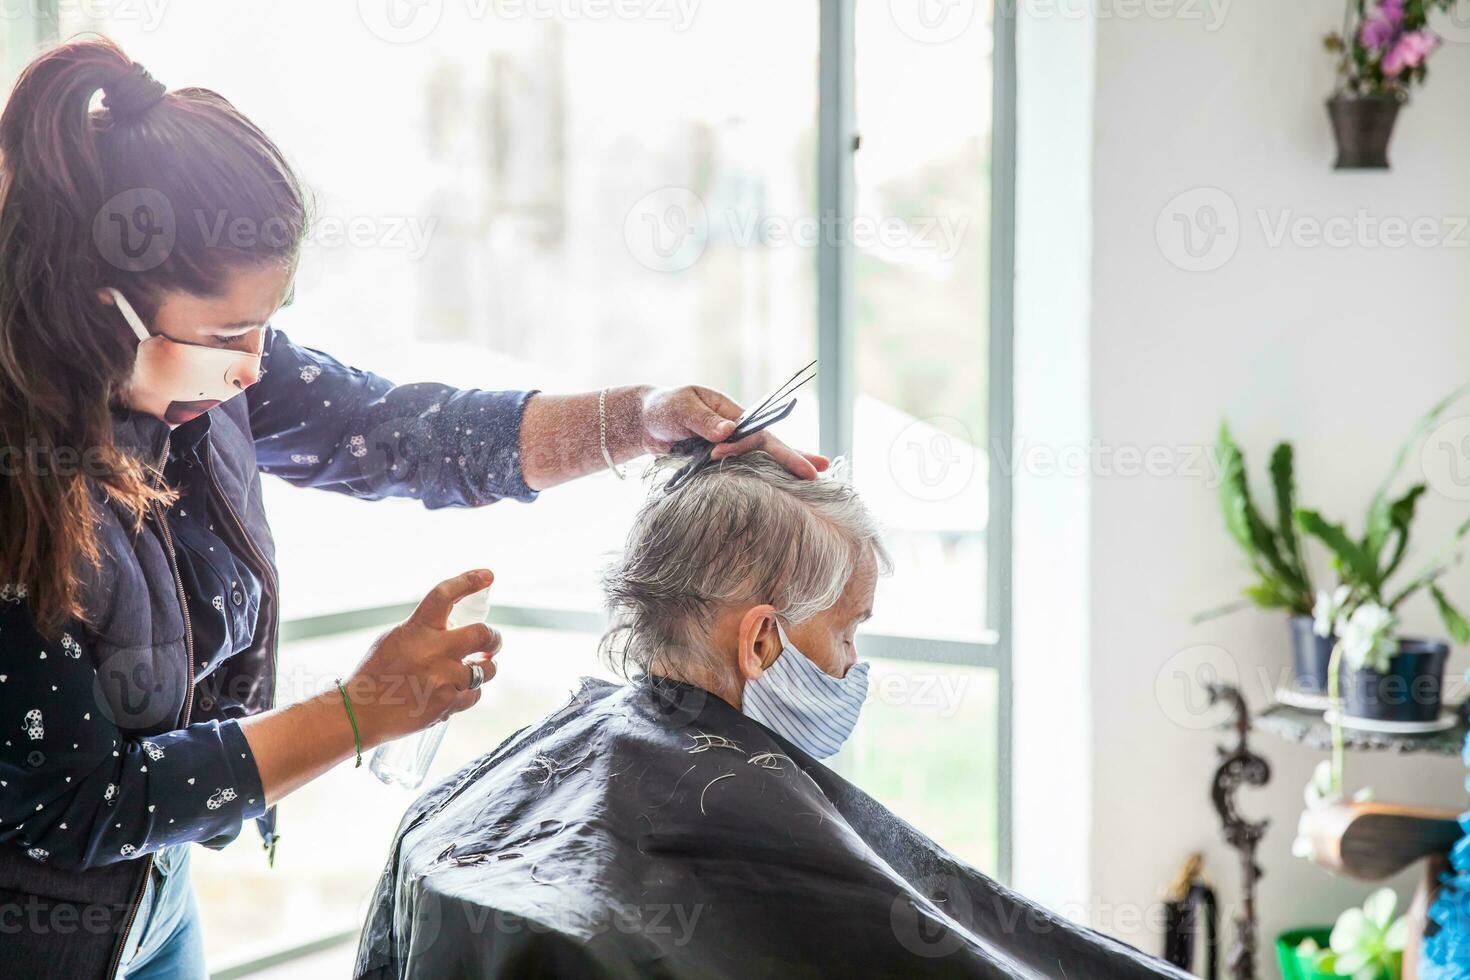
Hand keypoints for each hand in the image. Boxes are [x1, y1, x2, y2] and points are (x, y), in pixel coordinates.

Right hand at [343, 569, 500, 747]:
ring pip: (487, 669)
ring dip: (484, 668)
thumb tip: (456, 625)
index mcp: (416, 630)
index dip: (469, 581)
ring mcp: (443, 679)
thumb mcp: (394, 639)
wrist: (361, 714)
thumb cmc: (376, 673)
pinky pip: (475, 694)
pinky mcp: (448, 704)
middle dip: (493, 638)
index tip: (487, 576)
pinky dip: (469, 692)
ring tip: (472, 669)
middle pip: (483, 635)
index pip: (445, 595)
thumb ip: (424, 629)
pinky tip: (454, 691)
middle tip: (491, 642)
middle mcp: (433, 652)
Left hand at [639, 385, 828, 479]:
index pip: (753, 432)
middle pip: (770, 446)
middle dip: (794, 457)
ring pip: (762, 459)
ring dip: (787, 467)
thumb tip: (728, 431)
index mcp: (732, 413)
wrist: (647, 421)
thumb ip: (702, 420)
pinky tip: (785, 487)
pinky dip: (766, 477)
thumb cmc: (664, 408)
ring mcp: (731, 446)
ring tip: (815, 477)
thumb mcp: (681, 408)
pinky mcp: (721, 461)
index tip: (722, 454)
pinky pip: (745, 470)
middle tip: (820, 470)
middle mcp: (737, 430)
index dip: (754, 447)